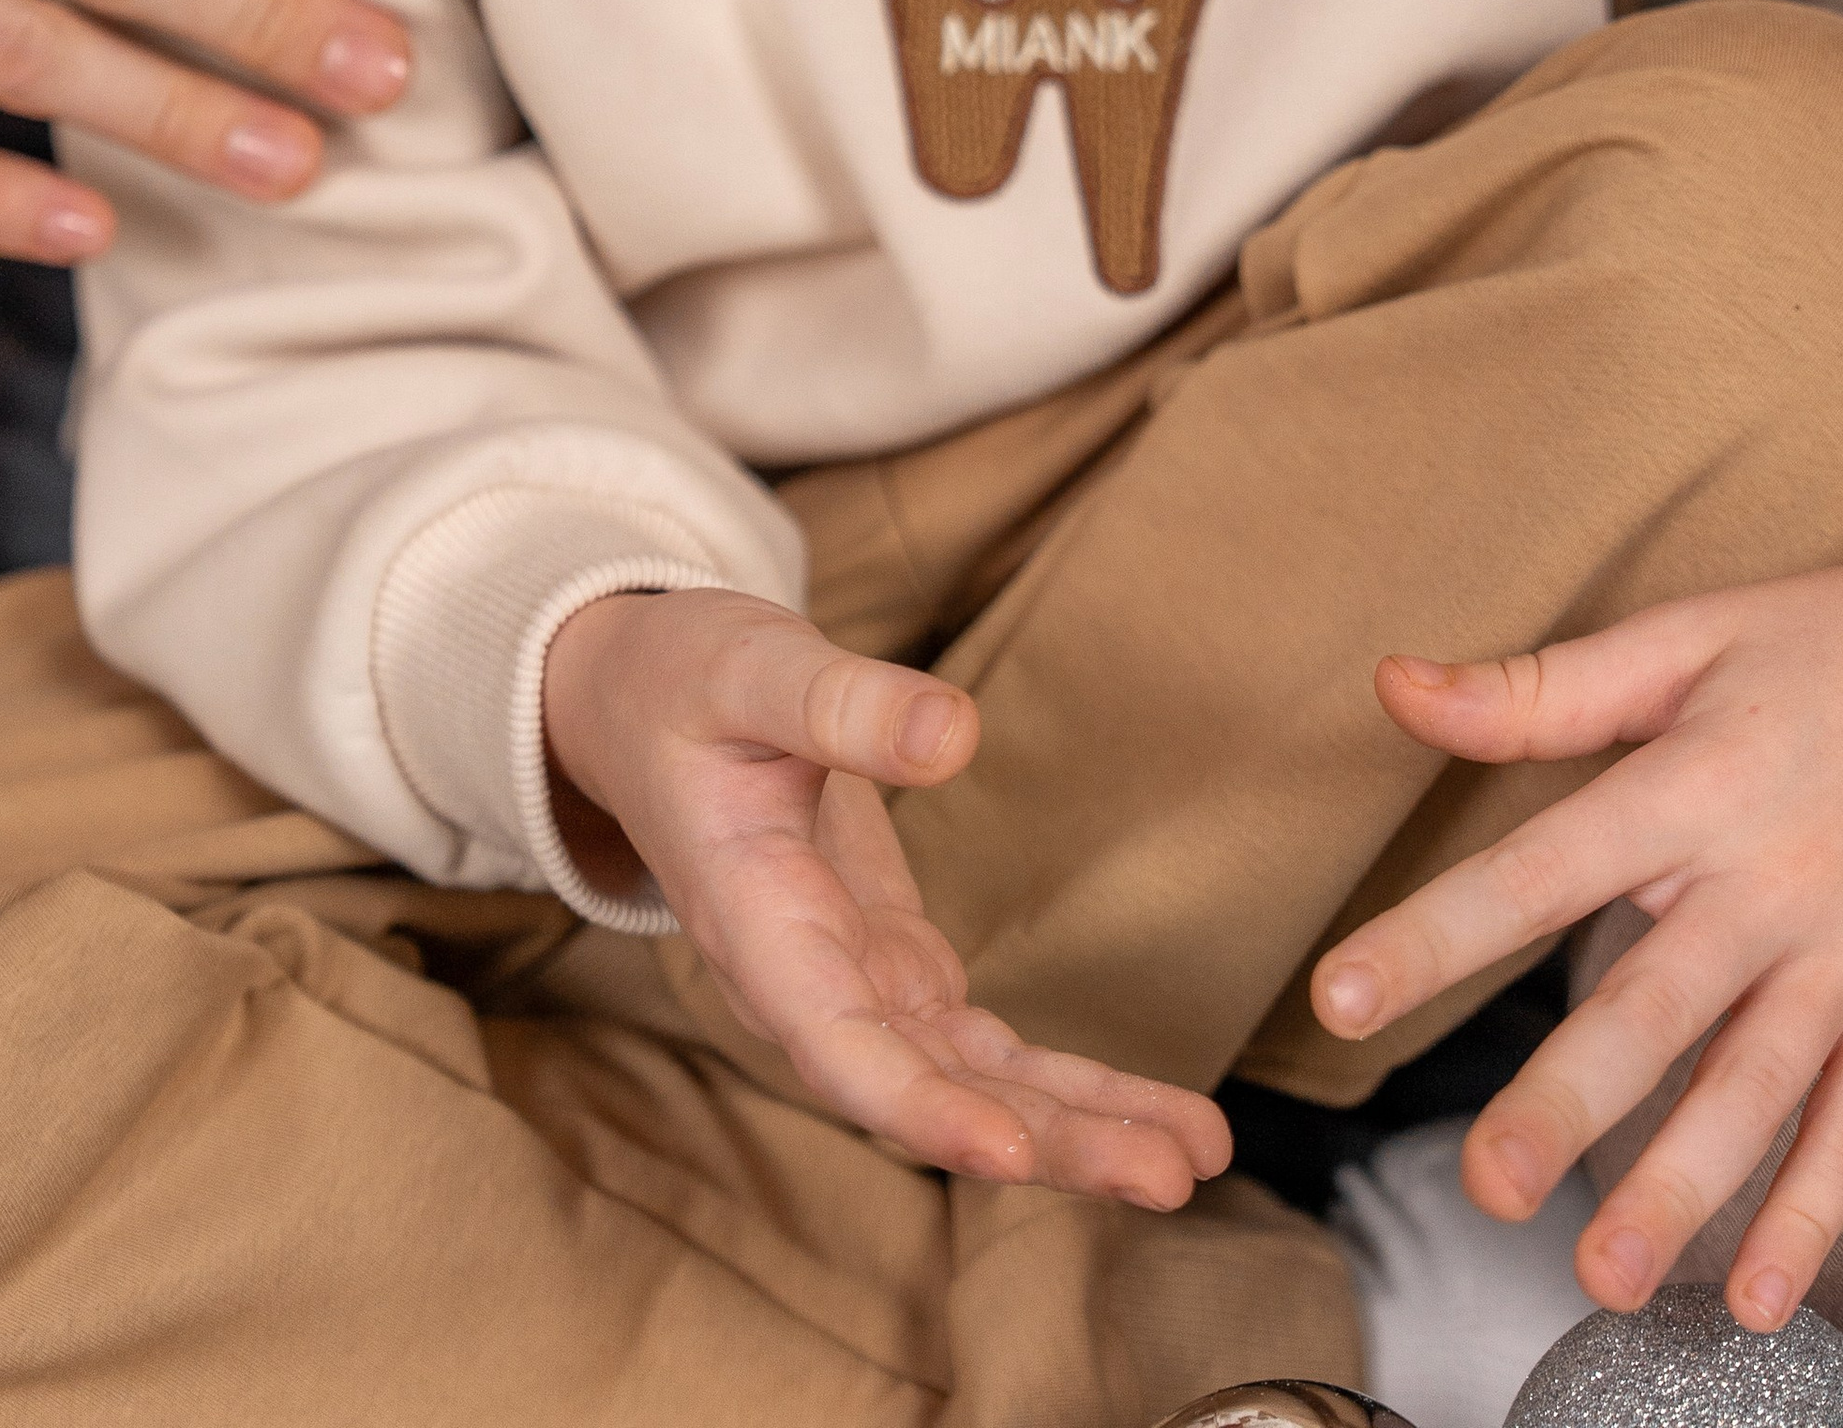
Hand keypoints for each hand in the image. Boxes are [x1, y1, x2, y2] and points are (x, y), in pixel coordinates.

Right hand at [542, 588, 1232, 1205]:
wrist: (650, 709)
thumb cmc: (687, 685)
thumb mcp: (750, 668)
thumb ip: (842, 704)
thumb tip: (955, 735)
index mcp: (755, 922)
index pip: (839, 1045)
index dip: (922, 1109)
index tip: (1009, 1153)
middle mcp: (806, 985)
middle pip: (930, 1091)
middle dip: (1047, 1142)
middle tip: (1169, 1175)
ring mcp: (857, 985)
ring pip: (972, 1083)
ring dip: (1078, 1126)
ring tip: (1192, 1155)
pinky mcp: (897, 969)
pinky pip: (986, 1048)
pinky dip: (1064, 1084)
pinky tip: (1150, 1115)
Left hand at [1312, 487, 1842, 1329]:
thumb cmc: (1835, 638)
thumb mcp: (1686, 638)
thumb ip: (1538, 689)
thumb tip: (1393, 686)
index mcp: (1694, 782)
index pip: (1544, 867)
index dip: (1439, 932)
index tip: (1339, 998)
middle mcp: (1769, 880)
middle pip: (1654, 1004)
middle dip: (1567, 1100)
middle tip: (1485, 1186)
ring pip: (1754, 1088)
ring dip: (1679, 1188)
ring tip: (1603, 1277)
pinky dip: (1815, 1214)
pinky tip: (1758, 1301)